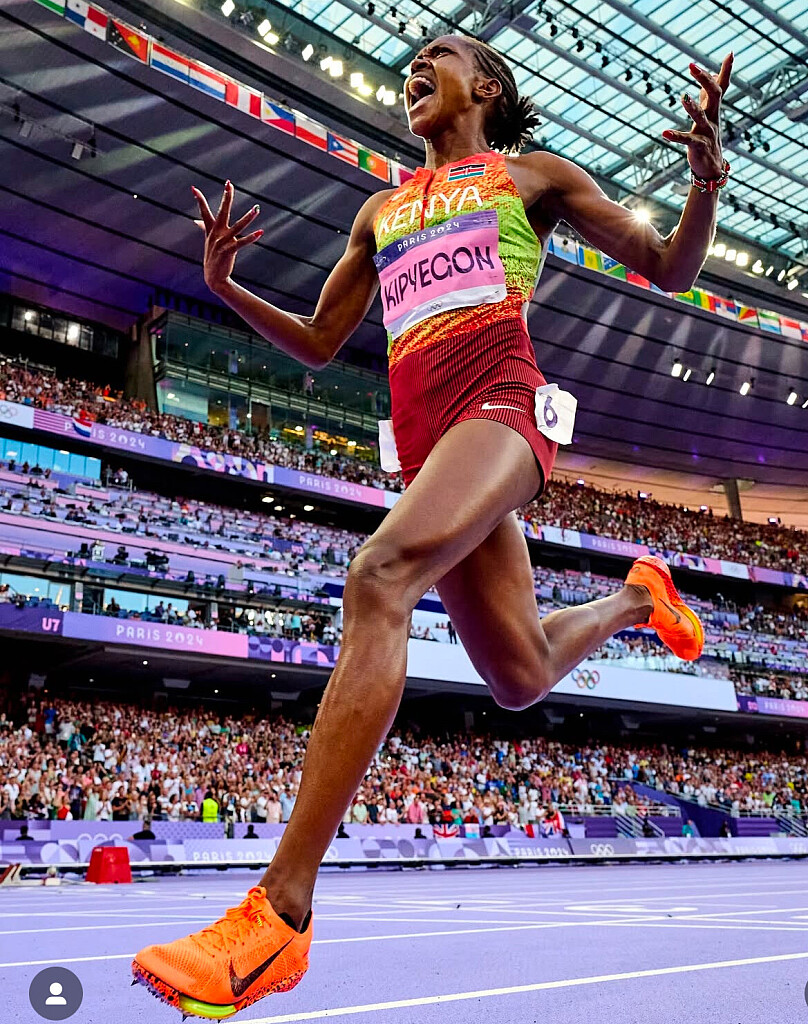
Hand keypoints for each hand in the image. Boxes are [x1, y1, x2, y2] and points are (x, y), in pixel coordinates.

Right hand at [191, 181, 262, 294]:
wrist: (213, 278)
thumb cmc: (213, 258)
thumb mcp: (208, 241)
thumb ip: (204, 228)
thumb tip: (196, 221)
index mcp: (211, 230)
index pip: (204, 212)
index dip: (199, 200)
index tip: (193, 188)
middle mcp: (216, 234)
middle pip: (222, 212)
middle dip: (226, 197)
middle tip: (229, 184)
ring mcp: (222, 242)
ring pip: (238, 226)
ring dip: (248, 217)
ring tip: (257, 208)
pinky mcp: (229, 251)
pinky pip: (242, 242)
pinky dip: (251, 238)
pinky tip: (260, 232)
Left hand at [661, 54, 732, 180]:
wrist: (711, 167)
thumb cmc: (708, 137)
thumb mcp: (709, 114)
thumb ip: (708, 95)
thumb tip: (709, 75)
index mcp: (714, 110)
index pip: (721, 86)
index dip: (726, 71)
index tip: (731, 53)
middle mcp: (712, 118)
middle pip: (714, 95)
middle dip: (704, 80)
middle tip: (692, 66)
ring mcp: (706, 133)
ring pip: (701, 117)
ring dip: (692, 107)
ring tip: (683, 97)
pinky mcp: (697, 147)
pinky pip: (687, 140)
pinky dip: (675, 136)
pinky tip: (664, 133)